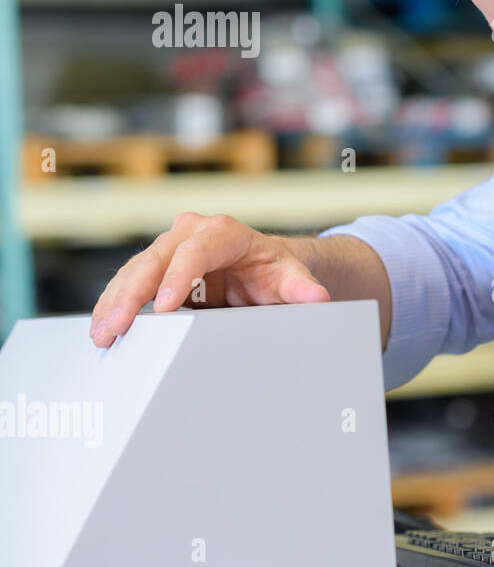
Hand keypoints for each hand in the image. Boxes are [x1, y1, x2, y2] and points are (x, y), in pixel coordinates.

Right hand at [89, 212, 328, 346]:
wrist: (264, 267)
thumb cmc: (276, 270)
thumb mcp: (292, 279)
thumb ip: (302, 289)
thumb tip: (318, 299)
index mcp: (225, 232)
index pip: (196, 251)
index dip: (177, 277)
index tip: (162, 308)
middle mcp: (192, 232)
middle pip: (156, 258)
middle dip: (133, 293)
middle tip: (117, 326)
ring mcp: (170, 247)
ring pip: (135, 270)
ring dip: (115, 302)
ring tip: (101, 334)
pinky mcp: (156, 266)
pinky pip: (129, 282)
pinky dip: (114, 304)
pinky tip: (101, 327)